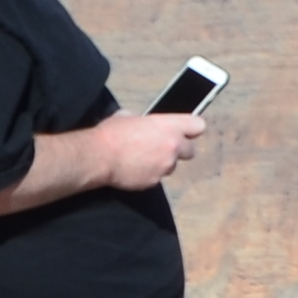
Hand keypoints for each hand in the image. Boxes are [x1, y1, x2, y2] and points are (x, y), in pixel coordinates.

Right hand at [89, 112, 204, 190]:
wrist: (98, 157)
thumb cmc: (111, 133)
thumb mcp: (127, 116)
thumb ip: (143, 120)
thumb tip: (142, 123)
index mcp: (170, 126)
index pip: (198, 126)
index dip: (191, 128)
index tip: (184, 131)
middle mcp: (173, 146)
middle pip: (190, 150)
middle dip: (179, 150)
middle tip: (163, 148)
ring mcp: (166, 166)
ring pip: (173, 165)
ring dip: (163, 163)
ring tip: (143, 159)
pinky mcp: (156, 181)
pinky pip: (158, 177)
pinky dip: (150, 174)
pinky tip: (135, 169)